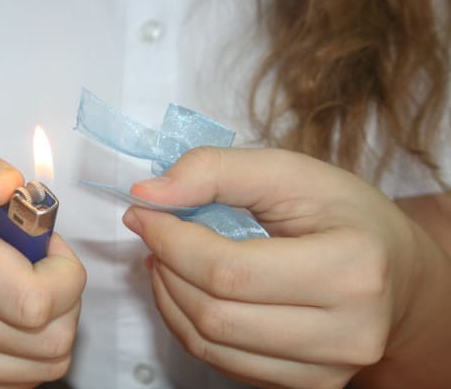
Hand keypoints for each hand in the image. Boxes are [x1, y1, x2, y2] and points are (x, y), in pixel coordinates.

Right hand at [0, 144, 85, 387]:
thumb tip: (6, 184)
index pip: (35, 297)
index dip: (64, 272)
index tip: (46, 249)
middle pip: (52, 334)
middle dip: (65, 299)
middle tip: (41, 271)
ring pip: (50, 360)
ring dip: (55, 325)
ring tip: (27, 293)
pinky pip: (32, 378)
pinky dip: (36, 349)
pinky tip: (13, 320)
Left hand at [122, 147, 441, 388]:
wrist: (395, 272)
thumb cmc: (343, 215)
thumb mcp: (288, 172)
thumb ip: (215, 171)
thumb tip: (146, 195)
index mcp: (351, 270)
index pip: (228, 271)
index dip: (171, 241)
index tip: (143, 212)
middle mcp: (346, 333)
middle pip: (215, 314)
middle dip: (166, 267)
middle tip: (153, 233)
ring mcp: (328, 370)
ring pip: (211, 344)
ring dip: (169, 297)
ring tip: (166, 259)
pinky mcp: (308, 385)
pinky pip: (222, 362)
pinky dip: (188, 324)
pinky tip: (187, 288)